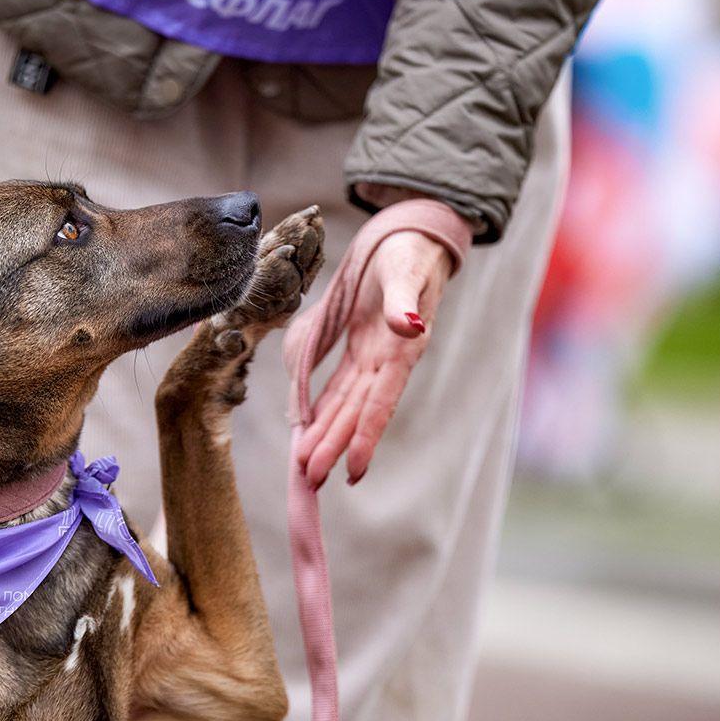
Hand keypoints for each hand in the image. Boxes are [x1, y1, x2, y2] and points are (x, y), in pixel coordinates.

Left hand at [295, 230, 454, 487]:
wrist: (412, 240)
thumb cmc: (411, 253)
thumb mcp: (407, 272)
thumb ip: (406, 302)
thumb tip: (411, 327)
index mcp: (401, 349)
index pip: (379, 401)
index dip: (366, 436)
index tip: (353, 470)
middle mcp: (387, 361)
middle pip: (356, 412)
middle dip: (334, 446)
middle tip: (311, 480)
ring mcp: (373, 358)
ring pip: (345, 405)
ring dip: (327, 435)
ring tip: (307, 467)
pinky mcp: (361, 350)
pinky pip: (338, 386)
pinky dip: (324, 409)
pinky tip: (308, 430)